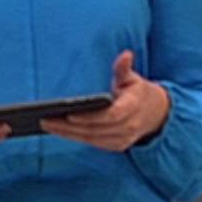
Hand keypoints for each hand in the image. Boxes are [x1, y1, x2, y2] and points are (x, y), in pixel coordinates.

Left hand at [39, 49, 171, 151]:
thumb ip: (124, 68)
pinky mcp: (116, 146)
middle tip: (46, 119)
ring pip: (91, 138)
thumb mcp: (133, 78)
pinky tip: (59, 130)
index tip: (69, 114)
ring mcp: (123, 139)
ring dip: (68, 133)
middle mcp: (129, 127)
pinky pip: (92, 143)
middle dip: (69, 126)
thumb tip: (125, 55)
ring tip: (47, 124)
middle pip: (95, 129)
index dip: (90, 117)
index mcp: (133, 107)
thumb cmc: (138, 92)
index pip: (110, 115)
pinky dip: (75, 137)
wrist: (155, 114)